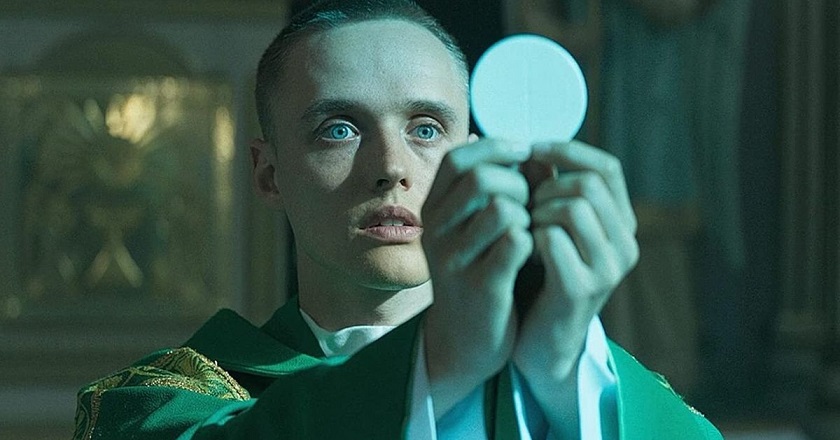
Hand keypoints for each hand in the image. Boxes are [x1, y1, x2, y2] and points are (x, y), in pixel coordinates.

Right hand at [422, 138, 532, 417]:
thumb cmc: (482, 271)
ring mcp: (454, 259)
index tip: (525, 153)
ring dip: (528, 215)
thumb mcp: (481, 226)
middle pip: (482, 179)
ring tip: (530, 232)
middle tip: (531, 206)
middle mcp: (435, 231)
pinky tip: (533, 254)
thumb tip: (531, 150)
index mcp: (433, 209)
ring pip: (502, 208)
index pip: (458, 159)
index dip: (495, 148)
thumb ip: (503, 187)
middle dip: (519, 185)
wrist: (467, 339)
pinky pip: (516, 241)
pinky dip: (534, 242)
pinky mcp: (480, 285)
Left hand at [513, 140, 638, 434]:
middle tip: (525, 207)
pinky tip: (521, 249)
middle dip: (547, 187)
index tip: (532, 150)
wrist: (539, 342)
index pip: (607, 167)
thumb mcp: (547, 225)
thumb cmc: (540, 277)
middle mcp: (624, 244)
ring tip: (525, 229)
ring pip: (574, 207)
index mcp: (621, 223)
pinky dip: (529, 236)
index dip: (568, 151)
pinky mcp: (583, 290)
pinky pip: (552, 239)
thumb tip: (532, 149)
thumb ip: (545, 189)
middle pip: (589, 184)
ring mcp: (608, 269)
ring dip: (538, 211)